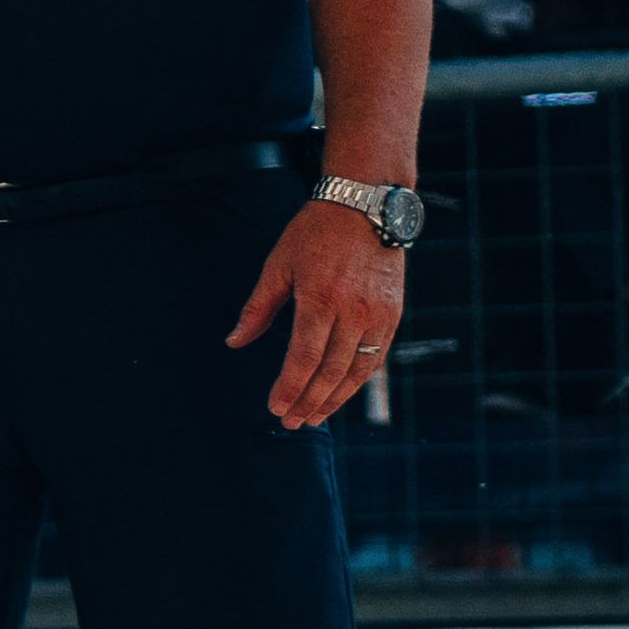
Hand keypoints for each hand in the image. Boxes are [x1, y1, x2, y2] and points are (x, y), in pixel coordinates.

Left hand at [240, 195, 407, 432]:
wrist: (366, 206)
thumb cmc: (313, 234)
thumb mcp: (278, 265)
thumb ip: (257, 308)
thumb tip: (234, 342)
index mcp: (321, 298)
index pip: (304, 357)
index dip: (290, 387)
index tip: (275, 408)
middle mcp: (355, 310)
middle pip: (331, 370)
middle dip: (310, 401)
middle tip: (291, 422)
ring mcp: (379, 314)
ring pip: (357, 369)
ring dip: (335, 398)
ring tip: (314, 417)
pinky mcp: (394, 313)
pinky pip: (376, 356)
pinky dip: (357, 379)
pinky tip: (340, 392)